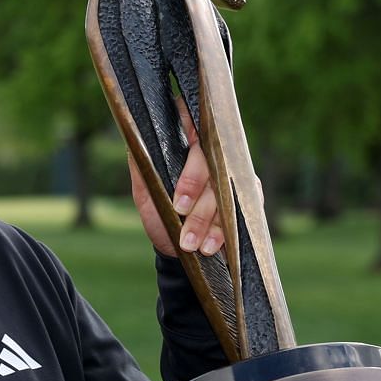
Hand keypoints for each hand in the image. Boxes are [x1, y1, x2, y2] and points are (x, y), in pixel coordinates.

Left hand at [129, 104, 223, 259]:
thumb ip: (141, 166)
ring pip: (224, 191)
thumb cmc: (160, 214)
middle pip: (211, 162)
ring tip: (189, 243)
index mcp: (188, 148)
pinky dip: (221, 231)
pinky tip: (209, 245)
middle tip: (179, 211)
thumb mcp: (145, 192)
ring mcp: (233, 177)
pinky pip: (238, 211)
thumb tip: (134, 138)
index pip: (194, 130)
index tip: (177, 187)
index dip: (189, 155)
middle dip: (194, 189)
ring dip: (206, 219)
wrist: (177, 250)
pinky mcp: (247, 197)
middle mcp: (215, 157)